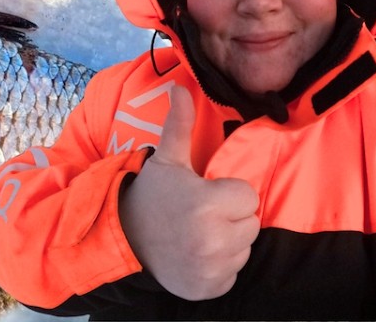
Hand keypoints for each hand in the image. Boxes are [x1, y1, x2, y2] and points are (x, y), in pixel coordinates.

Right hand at [118, 84, 259, 299]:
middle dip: (231, 217)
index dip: (229, 192)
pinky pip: (233, 273)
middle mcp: (212, 239)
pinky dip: (219, 267)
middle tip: (201, 214)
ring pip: (244, 249)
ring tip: (198, 233)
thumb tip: (180, 87)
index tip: (206, 194)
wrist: (124, 239)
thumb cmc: (152, 196)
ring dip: (228, 241)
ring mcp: (211, 268)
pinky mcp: (209, 288)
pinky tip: (197, 255)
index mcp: (206, 204)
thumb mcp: (167, 160)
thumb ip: (180, 125)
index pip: (249, 197)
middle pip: (250, 224)